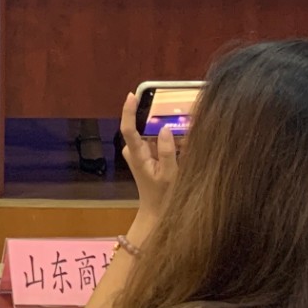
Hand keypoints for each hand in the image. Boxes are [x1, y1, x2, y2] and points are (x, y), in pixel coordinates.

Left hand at [118, 90, 180, 229]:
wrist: (157, 212)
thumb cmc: (164, 195)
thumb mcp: (170, 175)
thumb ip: (167, 151)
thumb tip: (164, 129)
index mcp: (136, 155)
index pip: (128, 129)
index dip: (128, 111)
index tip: (132, 95)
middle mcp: (134, 151)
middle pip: (140, 127)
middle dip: (152, 115)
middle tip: (169, 104)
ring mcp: (139, 153)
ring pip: (148, 133)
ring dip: (160, 126)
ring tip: (179, 118)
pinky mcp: (146, 156)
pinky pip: (153, 141)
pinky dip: (164, 136)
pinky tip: (180, 133)